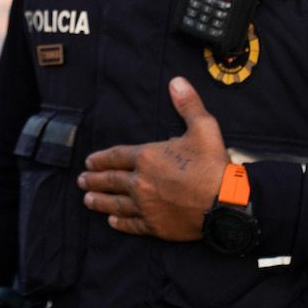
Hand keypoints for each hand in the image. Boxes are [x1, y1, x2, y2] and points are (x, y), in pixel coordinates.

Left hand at [77, 76, 226, 239]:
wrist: (226, 203)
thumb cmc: (213, 165)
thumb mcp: (203, 128)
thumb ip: (188, 105)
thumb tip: (177, 81)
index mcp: (148, 157)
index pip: (116, 156)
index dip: (101, 158)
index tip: (89, 161)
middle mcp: (141, 182)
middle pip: (111, 180)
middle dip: (94, 180)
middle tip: (81, 181)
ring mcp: (146, 206)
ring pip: (116, 204)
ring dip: (100, 201)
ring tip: (87, 200)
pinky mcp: (155, 226)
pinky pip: (132, 224)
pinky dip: (120, 223)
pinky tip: (112, 221)